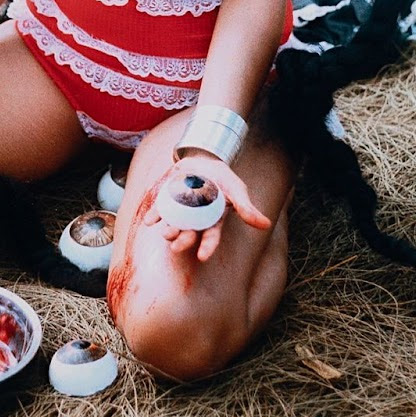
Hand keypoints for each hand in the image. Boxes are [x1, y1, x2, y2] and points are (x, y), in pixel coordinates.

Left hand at [142, 154, 272, 262]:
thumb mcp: (236, 190)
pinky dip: (154, 216)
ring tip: (166, 233)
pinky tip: (149, 221)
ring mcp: (180, 212)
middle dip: (183, 242)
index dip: (207, 247)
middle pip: (189, 234)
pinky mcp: (167, 201)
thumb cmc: (222, 178)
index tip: (202, 256)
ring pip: (173, 225)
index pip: (210, 238)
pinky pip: (160, 211)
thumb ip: (246, 207)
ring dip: (169, 231)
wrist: (203, 160)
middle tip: (177, 247)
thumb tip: (266, 224)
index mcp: (212, 221)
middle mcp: (195, 220)